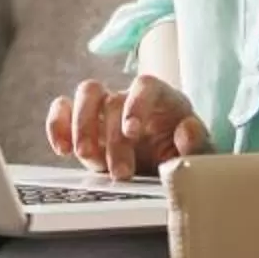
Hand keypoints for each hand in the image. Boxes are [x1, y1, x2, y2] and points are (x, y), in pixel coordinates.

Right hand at [45, 73, 209, 179]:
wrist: (168, 170)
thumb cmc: (184, 157)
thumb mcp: (200, 155)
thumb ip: (197, 144)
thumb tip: (185, 130)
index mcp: (163, 98)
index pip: (145, 85)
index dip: (136, 105)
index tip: (132, 132)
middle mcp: (131, 98)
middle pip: (112, 98)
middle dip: (113, 138)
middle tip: (121, 172)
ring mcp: (105, 109)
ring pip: (85, 93)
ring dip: (82, 126)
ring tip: (87, 157)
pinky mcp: (84, 125)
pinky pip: (63, 110)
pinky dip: (58, 125)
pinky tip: (62, 150)